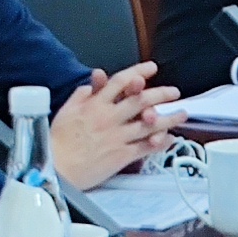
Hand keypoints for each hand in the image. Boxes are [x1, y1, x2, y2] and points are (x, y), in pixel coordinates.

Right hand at [49, 63, 176, 187]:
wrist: (56, 168)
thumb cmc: (58, 143)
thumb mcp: (66, 111)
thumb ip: (81, 95)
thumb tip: (93, 85)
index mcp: (95, 105)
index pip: (121, 81)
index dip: (139, 72)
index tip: (151, 68)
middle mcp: (109, 118)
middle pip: (141, 100)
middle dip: (161, 94)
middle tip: (173, 92)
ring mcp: (117, 137)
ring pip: (149, 124)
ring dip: (168, 118)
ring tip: (181, 114)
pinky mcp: (121, 155)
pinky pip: (146, 147)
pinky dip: (159, 143)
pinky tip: (169, 139)